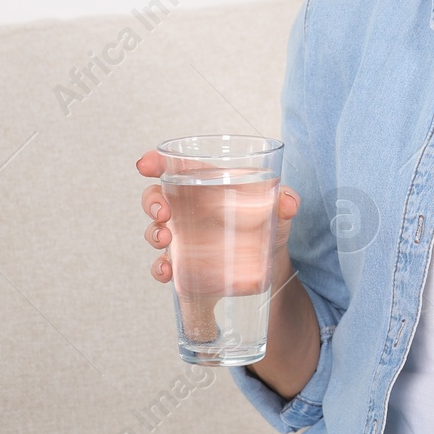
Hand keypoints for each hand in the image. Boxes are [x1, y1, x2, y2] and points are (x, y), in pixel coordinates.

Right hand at [137, 148, 300, 288]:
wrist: (270, 264)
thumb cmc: (268, 223)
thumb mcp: (279, 210)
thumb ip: (286, 201)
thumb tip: (288, 203)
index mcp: (209, 185)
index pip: (177, 167)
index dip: (157, 162)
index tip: (145, 165)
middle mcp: (190, 207)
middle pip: (157, 196)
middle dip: (152, 201)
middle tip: (164, 212)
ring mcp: (184, 236)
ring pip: (155, 229)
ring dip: (153, 233)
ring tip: (166, 240)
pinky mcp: (185, 263)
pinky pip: (163, 264)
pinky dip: (159, 268)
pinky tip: (167, 271)